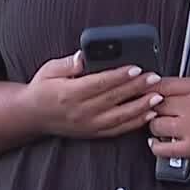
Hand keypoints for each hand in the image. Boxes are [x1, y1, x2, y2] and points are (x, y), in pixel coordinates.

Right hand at [20, 51, 162, 139]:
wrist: (32, 116)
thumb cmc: (42, 89)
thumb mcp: (49, 70)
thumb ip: (68, 63)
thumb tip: (84, 56)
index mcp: (69, 93)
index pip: (100, 83)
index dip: (120, 76)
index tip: (136, 68)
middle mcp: (80, 111)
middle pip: (114, 98)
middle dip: (137, 88)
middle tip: (154, 78)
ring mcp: (88, 125)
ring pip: (119, 117)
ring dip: (140, 107)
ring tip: (157, 97)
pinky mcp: (92, 133)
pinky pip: (117, 130)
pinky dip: (134, 123)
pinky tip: (147, 114)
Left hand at [147, 77, 189, 160]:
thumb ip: (187, 86)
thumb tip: (163, 87)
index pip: (161, 84)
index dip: (148, 88)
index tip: (144, 91)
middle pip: (155, 104)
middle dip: (151, 106)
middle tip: (152, 110)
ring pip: (155, 125)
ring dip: (154, 125)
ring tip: (159, 125)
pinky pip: (163, 148)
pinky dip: (156, 145)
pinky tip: (158, 141)